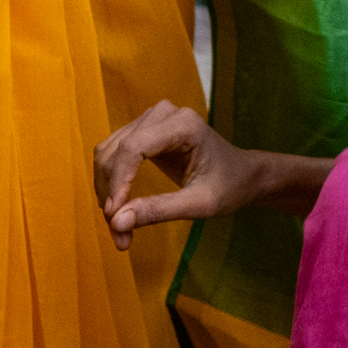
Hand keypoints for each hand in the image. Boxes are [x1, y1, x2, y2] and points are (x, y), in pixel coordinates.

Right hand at [94, 98, 258, 248]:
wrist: (241, 174)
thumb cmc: (228, 187)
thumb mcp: (200, 204)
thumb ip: (160, 210)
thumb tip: (117, 221)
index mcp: (182, 124)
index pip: (133, 148)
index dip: (118, 182)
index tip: (114, 217)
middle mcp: (163, 113)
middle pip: (116, 151)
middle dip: (110, 193)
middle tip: (118, 233)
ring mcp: (151, 118)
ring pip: (109, 153)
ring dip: (106, 190)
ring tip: (118, 226)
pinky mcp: (143, 130)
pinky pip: (114, 154)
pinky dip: (111, 183)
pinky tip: (118, 207)